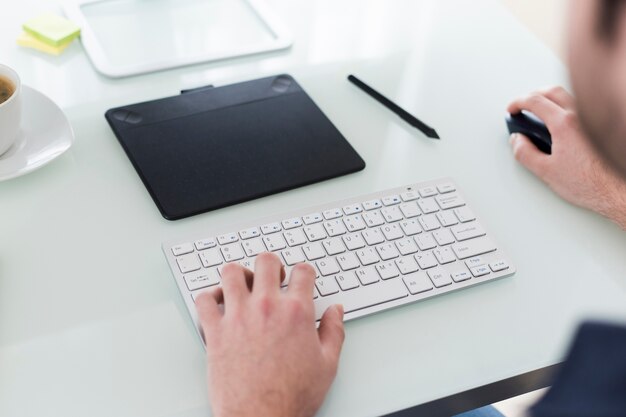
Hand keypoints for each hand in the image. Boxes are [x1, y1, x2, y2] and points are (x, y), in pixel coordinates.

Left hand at [195, 253, 344, 416]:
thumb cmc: (291, 397)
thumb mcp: (327, 365)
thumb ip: (334, 331)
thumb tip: (337, 311)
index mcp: (296, 313)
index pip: (303, 272)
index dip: (304, 271)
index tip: (301, 277)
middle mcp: (266, 307)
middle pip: (266, 262)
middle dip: (272, 264)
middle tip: (272, 276)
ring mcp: (238, 317)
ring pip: (231, 272)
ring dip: (239, 274)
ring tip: (243, 284)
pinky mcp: (215, 331)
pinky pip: (204, 299)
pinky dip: (209, 296)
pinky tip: (218, 303)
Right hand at [508, 87, 625, 228]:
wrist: (617, 191)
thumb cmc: (590, 184)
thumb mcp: (546, 172)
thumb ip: (525, 153)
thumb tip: (517, 141)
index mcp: (565, 124)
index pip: (536, 101)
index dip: (518, 103)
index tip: (512, 109)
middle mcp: (582, 116)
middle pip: (553, 92)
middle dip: (534, 95)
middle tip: (523, 106)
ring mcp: (594, 120)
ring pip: (569, 98)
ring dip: (551, 100)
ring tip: (540, 113)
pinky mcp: (602, 128)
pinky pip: (580, 108)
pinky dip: (565, 108)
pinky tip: (561, 122)